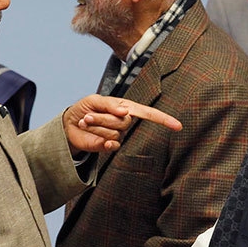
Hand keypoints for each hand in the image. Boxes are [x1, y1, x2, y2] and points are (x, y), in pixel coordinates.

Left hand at [63, 95, 181, 153]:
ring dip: (96, 126)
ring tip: (85, 122)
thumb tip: (126, 111)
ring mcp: (118, 135)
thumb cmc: (84, 108)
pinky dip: (102, 140)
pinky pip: (112, 144)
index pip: (148, 113)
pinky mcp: (109, 146)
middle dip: (103, 118)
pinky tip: (94, 137)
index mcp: (126, 107)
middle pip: (124, 122)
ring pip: (115, 133)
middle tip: (87, 116)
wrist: (69, 125)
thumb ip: (110, 105)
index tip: (178, 126)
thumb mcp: (94, 100)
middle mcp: (125, 121)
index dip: (163, 119)